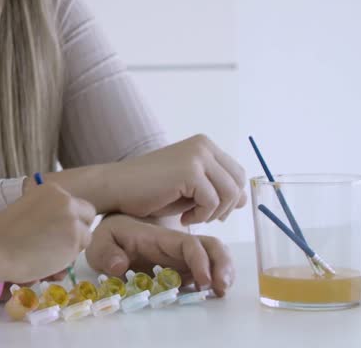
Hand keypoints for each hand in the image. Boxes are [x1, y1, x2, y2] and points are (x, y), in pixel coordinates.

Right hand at [0, 183, 94, 283]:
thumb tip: (62, 223)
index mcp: (52, 189)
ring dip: (71, 248)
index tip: (56, 229)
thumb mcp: (28, 208)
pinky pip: (78, 253)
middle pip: (87, 215)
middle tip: (61, 242)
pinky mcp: (76, 239)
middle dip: (78, 230)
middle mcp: (65, 200)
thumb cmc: (6, 233)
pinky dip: (66, 261)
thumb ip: (47, 210)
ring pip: (85, 236)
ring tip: (48, 257)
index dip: (69, 218)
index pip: (74, 203)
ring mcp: (72, 219)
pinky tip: (47, 263)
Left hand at [85, 214, 234, 295]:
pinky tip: (213, 291)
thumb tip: (120, 266)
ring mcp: (182, 255)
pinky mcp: (182, 267)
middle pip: (211, 245)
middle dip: (222, 265)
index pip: (188, 243)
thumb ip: (106, 252)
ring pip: (213, 255)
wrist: (111, 235)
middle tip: (221, 288)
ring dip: (223, 271)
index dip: (200, 261)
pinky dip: (215, 278)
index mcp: (159, 237)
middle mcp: (176, 244)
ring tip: (221, 291)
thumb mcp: (98, 241)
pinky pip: (206, 269)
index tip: (203, 281)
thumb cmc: (108, 237)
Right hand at [103, 134, 247, 224]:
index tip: (209, 211)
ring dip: (212, 213)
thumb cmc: (149, 191)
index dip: (230, 198)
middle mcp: (203, 145)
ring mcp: (197, 156)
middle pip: (238, 183)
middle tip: (200, 216)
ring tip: (189, 216)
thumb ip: (214, 187)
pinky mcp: (190, 171)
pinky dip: (200, 216)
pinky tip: (182, 216)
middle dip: (225, 207)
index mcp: (204, 145)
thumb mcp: (189, 188)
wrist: (117, 188)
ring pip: (229, 194)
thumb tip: (244, 199)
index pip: (237, 173)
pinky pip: (212, 201)